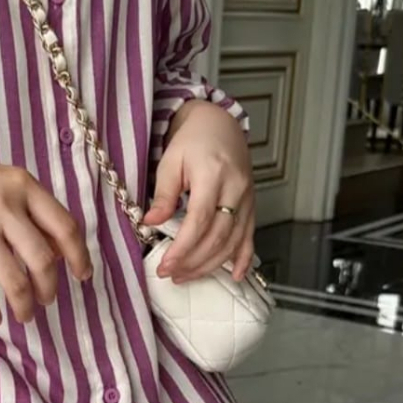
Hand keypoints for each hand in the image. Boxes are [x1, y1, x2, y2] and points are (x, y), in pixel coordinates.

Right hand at [0, 155, 92, 326]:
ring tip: (25, 315)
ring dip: (25, 305)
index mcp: (20, 184)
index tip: (82, 275)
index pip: (65, 226)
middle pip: (43, 260)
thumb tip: (62, 252)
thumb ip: (30, 209)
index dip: (79, 256)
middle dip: (50, 287)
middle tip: (47, 299)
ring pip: (16, 281)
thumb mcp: (0, 183)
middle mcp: (2, 205)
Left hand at [141, 101, 255, 281]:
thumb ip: (164, 194)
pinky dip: (243, 258)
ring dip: (210, 264)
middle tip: (171, 275)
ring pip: (233, 241)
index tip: (166, 265)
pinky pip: (250, 236)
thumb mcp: (170, 162)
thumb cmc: (192, 142)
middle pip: (217, 236)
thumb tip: (151, 222)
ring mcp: (247, 198)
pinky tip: (234, 275)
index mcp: (212, 175)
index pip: (199, 221)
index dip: (183, 248)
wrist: (219, 126)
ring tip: (187, 276)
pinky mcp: (251, 205)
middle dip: (193, 261)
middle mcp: (235, 189)